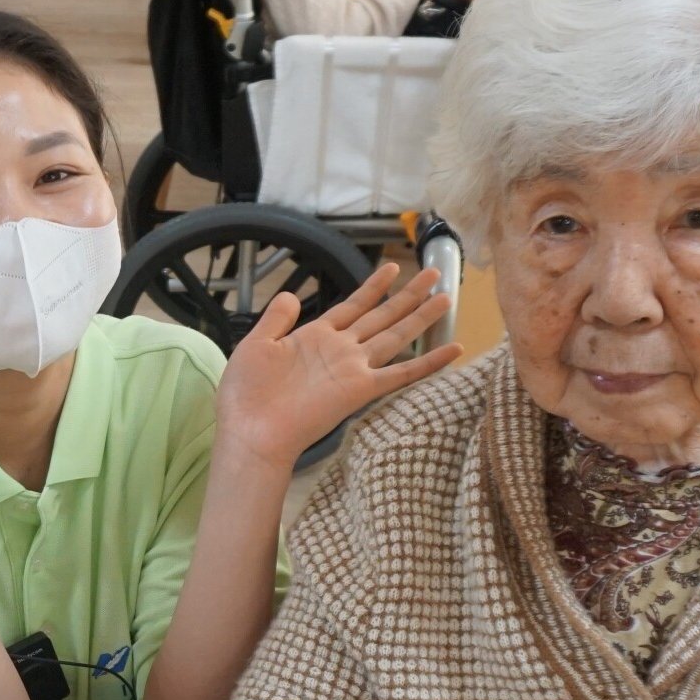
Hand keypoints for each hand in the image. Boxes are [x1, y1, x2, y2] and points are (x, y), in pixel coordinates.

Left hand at [215, 263, 459, 470]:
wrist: (250, 431)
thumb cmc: (246, 394)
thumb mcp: (256, 345)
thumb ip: (276, 320)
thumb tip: (290, 296)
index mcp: (315, 337)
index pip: (352, 306)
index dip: (373, 288)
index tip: (393, 269)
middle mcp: (340, 351)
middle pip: (382, 317)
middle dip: (408, 296)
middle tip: (434, 275)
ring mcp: (352, 369)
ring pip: (395, 336)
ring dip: (421, 317)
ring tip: (445, 297)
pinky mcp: (360, 390)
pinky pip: (401, 374)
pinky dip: (429, 363)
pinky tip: (453, 350)